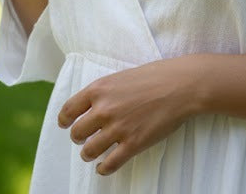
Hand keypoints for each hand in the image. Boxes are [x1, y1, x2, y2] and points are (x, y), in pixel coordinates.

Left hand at [57, 58, 199, 174]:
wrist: (180, 85)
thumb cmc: (153, 77)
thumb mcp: (120, 77)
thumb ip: (103, 92)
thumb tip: (90, 107)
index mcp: (99, 89)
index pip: (68, 110)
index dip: (64, 121)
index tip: (65, 124)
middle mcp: (104, 109)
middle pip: (77, 133)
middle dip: (79, 137)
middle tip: (85, 138)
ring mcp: (118, 128)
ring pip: (89, 151)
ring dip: (89, 154)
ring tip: (93, 152)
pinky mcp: (132, 144)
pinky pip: (109, 164)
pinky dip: (103, 168)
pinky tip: (104, 166)